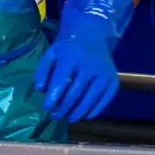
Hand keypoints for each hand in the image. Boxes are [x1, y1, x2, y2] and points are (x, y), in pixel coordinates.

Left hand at [35, 0, 133, 120]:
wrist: (91, 36)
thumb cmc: (67, 48)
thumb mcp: (51, 54)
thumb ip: (42, 71)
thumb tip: (40, 90)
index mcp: (71, 57)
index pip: (61, 81)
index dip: (54, 96)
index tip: (47, 107)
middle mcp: (90, 65)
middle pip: (76, 92)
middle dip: (64, 107)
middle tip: (56, 116)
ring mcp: (104, 73)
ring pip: (91, 98)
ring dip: (79, 111)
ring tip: (70, 118)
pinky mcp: (114, 79)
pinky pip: (106, 98)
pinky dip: (96, 109)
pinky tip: (87, 115)